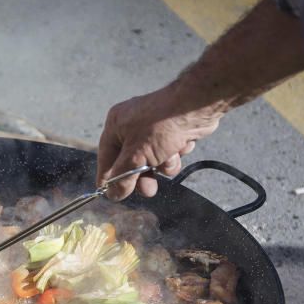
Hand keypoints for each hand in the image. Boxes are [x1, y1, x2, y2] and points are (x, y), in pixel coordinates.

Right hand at [97, 84, 221, 199]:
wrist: (198, 107)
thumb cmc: (162, 124)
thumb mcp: (137, 156)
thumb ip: (123, 178)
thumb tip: (113, 195)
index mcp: (115, 126)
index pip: (106, 158)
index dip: (109, 179)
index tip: (112, 195)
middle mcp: (131, 127)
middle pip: (130, 164)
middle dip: (143, 176)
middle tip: (149, 189)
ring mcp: (152, 131)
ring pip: (152, 163)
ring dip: (163, 166)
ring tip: (170, 159)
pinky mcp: (171, 134)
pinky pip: (167, 155)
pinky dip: (174, 156)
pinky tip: (181, 146)